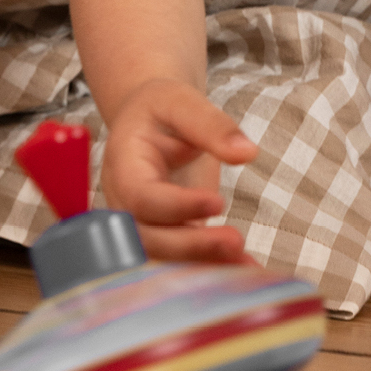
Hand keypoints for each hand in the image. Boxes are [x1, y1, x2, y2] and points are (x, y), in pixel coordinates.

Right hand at [101, 78, 258, 264]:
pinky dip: (211, 269)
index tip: (217, 202)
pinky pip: (181, 261)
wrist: (146, 121)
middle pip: (148, 238)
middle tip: (235, 241)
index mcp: (123, 167)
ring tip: (245, 264)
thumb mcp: (180, 101)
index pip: (142, 197)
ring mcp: (140, 225)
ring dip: (202, 266)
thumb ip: (211, 124)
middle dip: (190, 246)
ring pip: (164, 258)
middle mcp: (125, 204)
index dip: (176, 206)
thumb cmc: (159, 110)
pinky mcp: (163, 237)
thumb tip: (247, 152)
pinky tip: (245, 269)